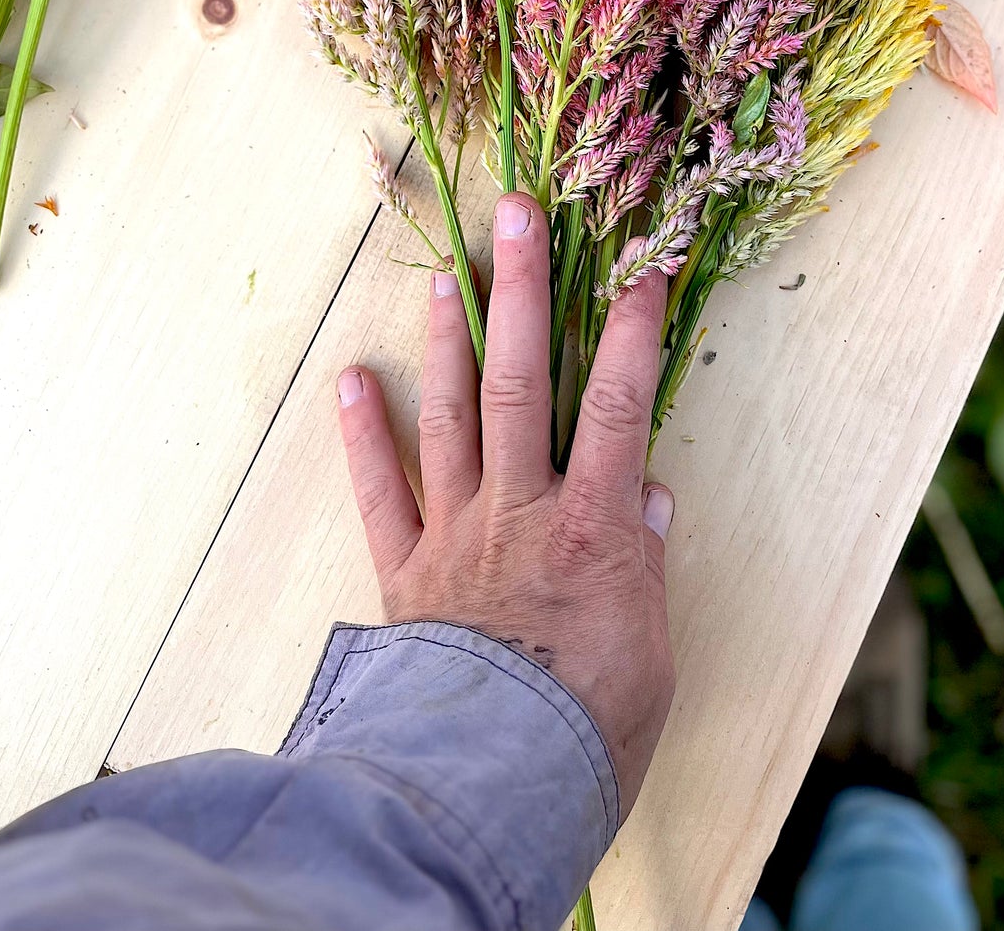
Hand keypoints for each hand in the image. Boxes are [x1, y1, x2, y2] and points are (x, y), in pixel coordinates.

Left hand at [336, 191, 675, 815]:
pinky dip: (362, 437)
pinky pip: (380, 494)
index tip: (642, 264)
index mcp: (592, 527)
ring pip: (452, 418)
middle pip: (524, 380)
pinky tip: (348, 382)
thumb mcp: (650, 654)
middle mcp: (519, 509)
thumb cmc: (586, 733)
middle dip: (522, 290)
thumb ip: (646, 567)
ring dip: (446, 341)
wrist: (485, 790)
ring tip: (440, 275)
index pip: (622, 405)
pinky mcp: (405, 572)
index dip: (634, 330)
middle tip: (515, 213)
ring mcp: (455, 534)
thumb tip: (655, 496)